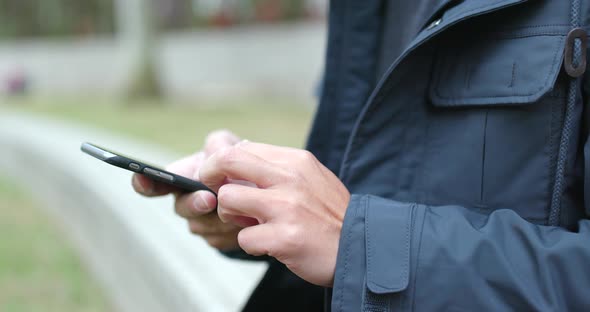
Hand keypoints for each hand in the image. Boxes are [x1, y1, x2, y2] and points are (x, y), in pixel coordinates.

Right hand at [132, 130, 247, 250]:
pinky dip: (234, 230)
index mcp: (182, 177)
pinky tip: (248, 222)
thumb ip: (220, 145)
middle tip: (209, 199)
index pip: (155, 183)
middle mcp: (185, 201)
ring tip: (243, 209)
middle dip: (194, 204)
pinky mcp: (215, 239)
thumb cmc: (240, 165)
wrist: (261, 192)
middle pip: (181, 208)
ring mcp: (199, 223)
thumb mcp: (232, 147)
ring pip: (202, 227)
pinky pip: (219, 239)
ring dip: (222, 218)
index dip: (144, 182)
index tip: (141, 177)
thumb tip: (212, 156)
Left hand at [199, 141, 349, 286]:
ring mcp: (286, 208)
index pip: (241, 149)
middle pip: (226, 162)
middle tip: (214, 192)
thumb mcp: (312, 176)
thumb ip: (279, 166)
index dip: (220, 163)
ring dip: (230, 216)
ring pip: (227, 200)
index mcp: (295, 161)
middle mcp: (289, 179)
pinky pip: (243, 238)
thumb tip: (241, 152)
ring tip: (249, 223)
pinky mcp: (283, 238)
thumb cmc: (331, 213)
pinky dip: (251, 244)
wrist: (360, 246)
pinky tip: (269, 243)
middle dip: (209, 176)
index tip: (218, 176)